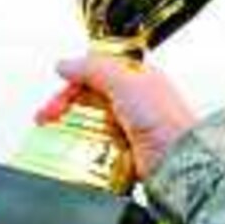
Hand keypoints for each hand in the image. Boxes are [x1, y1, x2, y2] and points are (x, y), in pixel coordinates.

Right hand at [42, 55, 199, 182]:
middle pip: (87, 96)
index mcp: (137, 77)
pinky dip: (81, 145)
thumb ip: (93, 68)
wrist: (178, 159)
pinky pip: (95, 144)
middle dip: (63, 104)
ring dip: (68, 126)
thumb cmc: (164, 120)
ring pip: (89, 121)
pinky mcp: (124, 150)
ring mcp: (128, 126)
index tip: (56, 95)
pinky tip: (73, 148)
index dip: (71, 81)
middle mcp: (133, 100)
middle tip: (46, 117)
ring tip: (54, 133)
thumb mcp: (125, 82)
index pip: (95, 72)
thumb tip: (64, 64)